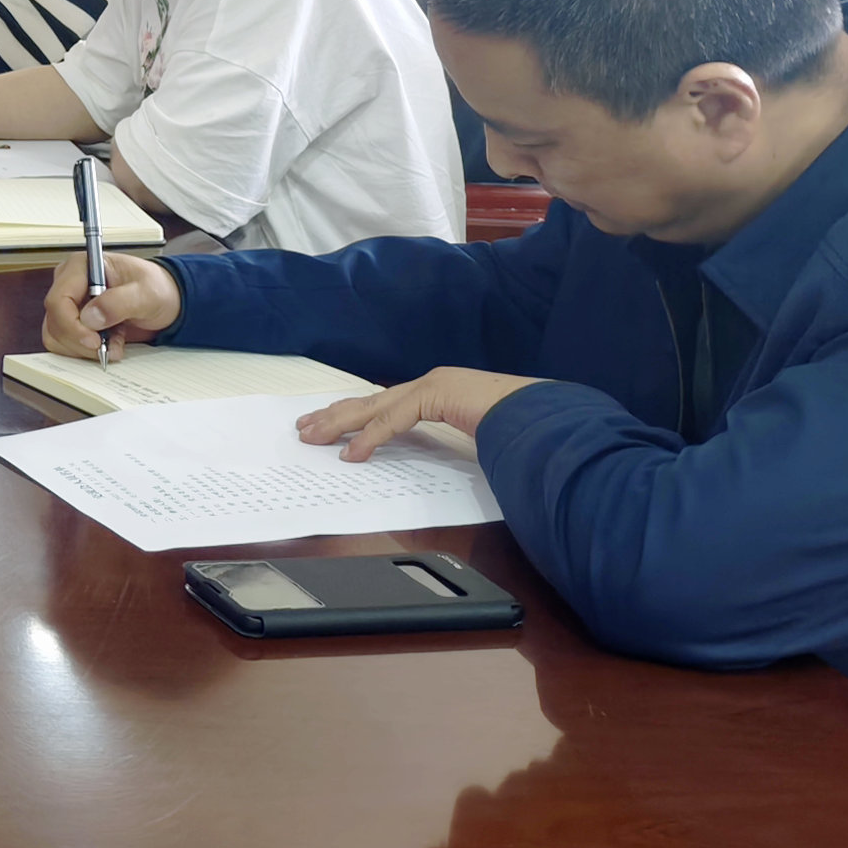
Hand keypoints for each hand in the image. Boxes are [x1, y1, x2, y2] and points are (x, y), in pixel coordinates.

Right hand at [43, 250, 182, 359]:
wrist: (166, 301)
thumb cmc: (156, 288)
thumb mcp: (146, 292)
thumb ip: (119, 302)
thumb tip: (90, 317)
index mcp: (80, 267)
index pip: (58, 301)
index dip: (72, 325)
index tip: (95, 341)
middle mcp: (68, 285)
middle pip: (55, 322)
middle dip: (81, 341)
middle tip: (109, 347)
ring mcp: (68, 305)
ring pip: (57, 336)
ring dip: (85, 349)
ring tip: (114, 345)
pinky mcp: (72, 322)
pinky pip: (66, 344)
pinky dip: (86, 352)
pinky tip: (109, 344)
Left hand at [298, 368, 541, 460]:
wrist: (544, 410)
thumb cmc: (518, 426)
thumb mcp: (476, 436)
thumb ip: (452, 443)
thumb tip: (433, 463)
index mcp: (437, 391)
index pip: (384, 403)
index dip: (354, 415)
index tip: (328, 426)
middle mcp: (429, 384)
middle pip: (369, 401)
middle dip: (333, 415)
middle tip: (303, 429)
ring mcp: (432, 386)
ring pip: (373, 407)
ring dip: (339, 424)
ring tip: (312, 437)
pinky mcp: (437, 394)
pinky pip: (396, 420)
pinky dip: (371, 439)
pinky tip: (352, 454)